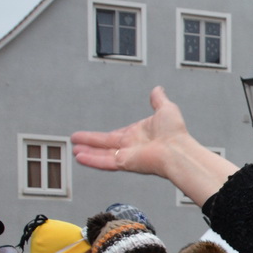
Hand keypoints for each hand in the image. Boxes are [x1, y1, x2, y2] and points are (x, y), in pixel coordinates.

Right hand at [72, 87, 237, 205]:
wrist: (178, 150)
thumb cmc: (176, 134)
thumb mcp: (166, 109)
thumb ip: (159, 100)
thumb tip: (158, 90)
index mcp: (139, 135)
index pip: (117, 135)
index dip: (105, 136)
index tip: (93, 136)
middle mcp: (133, 146)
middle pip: (105, 144)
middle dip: (90, 143)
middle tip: (77, 142)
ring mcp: (128, 155)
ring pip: (102, 154)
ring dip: (88, 152)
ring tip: (74, 151)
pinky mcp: (125, 163)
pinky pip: (105, 162)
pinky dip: (92, 160)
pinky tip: (80, 158)